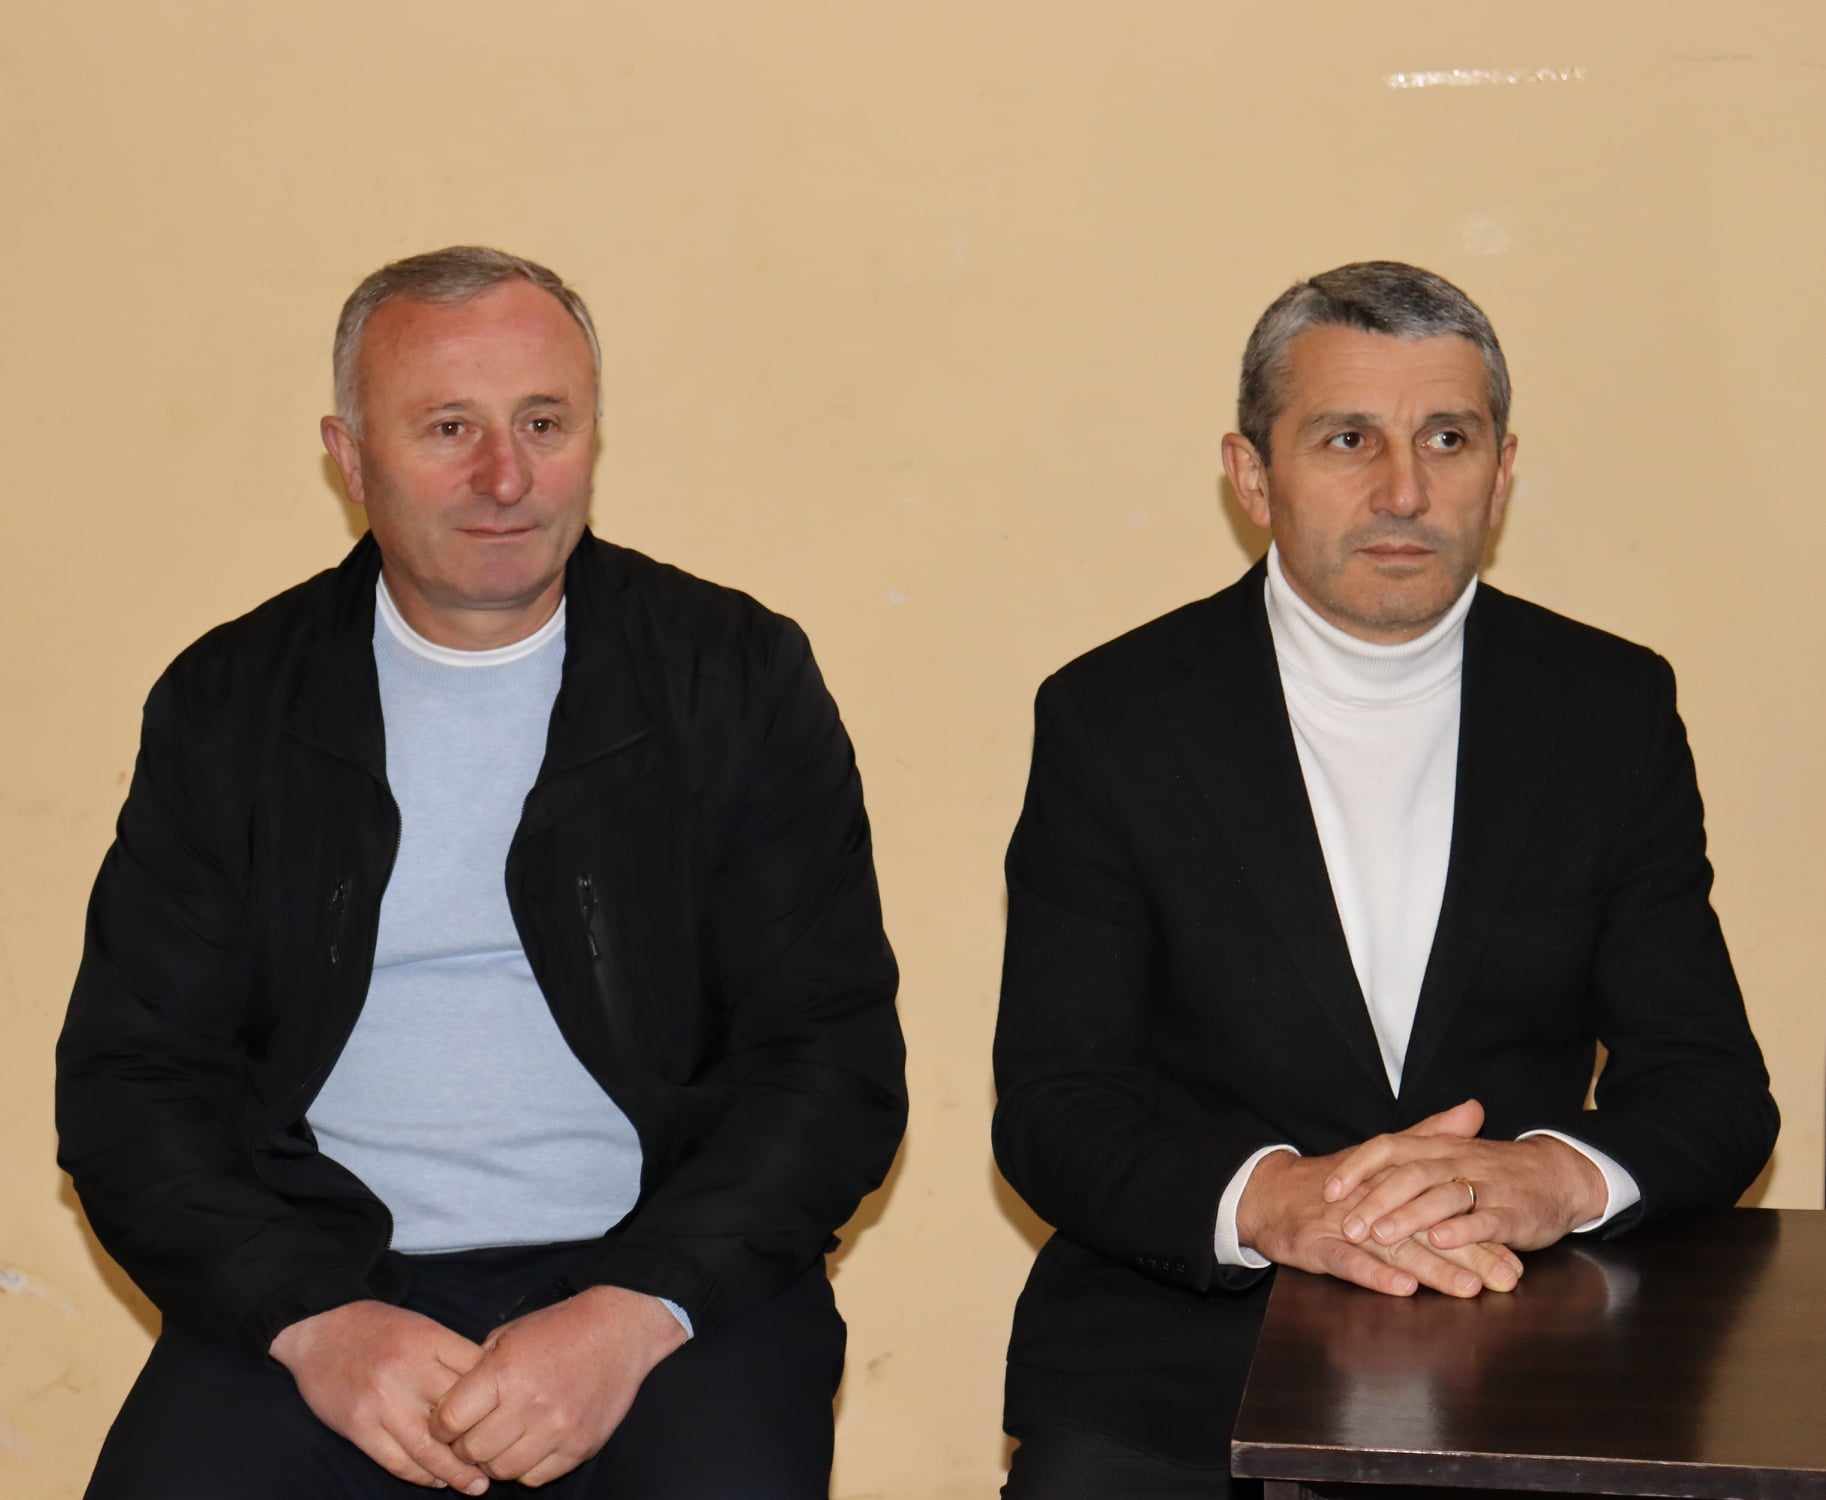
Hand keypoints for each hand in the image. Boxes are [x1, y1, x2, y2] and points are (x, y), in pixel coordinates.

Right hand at [269, 1300, 489, 1492]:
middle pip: (459, 1414)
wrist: (316, 1335)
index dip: (498, 1397)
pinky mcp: (360, 1427)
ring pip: (430, 1448)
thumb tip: (488, 1385)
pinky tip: (437, 1480)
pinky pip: (397, 1461)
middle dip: (483, 1438)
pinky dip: (421, 1475)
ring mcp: (383, 1402)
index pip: (477, 1373)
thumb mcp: (419, 1326)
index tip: (512, 1415)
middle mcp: (408, 1371)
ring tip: (477, 1485)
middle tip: (501, 1458)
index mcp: (428, 1340)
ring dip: (457, 1473)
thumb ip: (450, 1353)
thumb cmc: (375, 1328)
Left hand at [430, 1286, 687, 1487]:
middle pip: (473, 1451)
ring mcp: (558, 1429)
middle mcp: (531, 1404)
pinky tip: (528, 1445)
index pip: (451, 1420)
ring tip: (500, 1441)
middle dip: (463, 1446)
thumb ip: (478, 1371)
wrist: (620, 1332)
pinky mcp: (579, 1447)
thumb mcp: (510, 1335)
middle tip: (470, 1435)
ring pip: (502, 1470)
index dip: (440, 1425)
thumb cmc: (560, 1329)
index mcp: (506, 1372)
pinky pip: (535, 1477)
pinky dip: (524, 1467)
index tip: (445, 1422)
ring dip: (493, 1460)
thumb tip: (449, 1406)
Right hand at [1236, 1104, 1521, 1298]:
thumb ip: (1428, 1137)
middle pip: (1426, 1229)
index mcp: (1393, 1182)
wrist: (1269, 1194)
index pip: (1443, 1205)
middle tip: (1506, 1277)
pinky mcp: (1316, 1245)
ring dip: (1432, 1268)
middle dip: (1469, 1254)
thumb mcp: (1381, 1158)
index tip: (1518, 1249)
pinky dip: (1375, 1273)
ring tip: (1468, 1287)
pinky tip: (1403, 1286)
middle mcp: (1372, 1202)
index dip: (1480, 1228)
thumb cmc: (1332, 1184)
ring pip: (1394, 1247)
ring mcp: (1343, 1224)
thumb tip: (1474, 1108)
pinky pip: (1348, 1261)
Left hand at [1323, 1098, 1608, 1253]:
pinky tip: (1439, 1241)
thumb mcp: (1451, 1157)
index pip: (1389, 1146)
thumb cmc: (1494, 1172)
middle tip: (1346, 1225)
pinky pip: (1484, 1220)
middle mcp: (1457, 1161)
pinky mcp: (1511, 1213)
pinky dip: (1461, 1231)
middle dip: (1374, 1200)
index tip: (1328, 1190)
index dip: (1357, 1167)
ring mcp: (1485, 1186)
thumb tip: (1362, 1168)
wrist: (1558, 1174)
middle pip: (1409, 1174)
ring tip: (1380, 1235)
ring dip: (1409, 1216)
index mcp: (1438, 1146)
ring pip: (1441, 1196)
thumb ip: (1411, 1160)